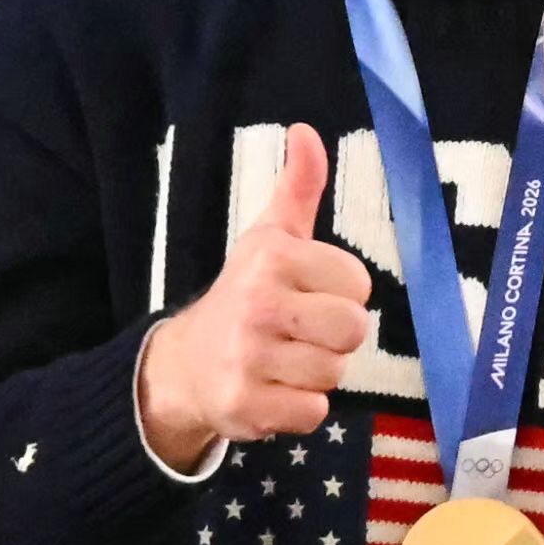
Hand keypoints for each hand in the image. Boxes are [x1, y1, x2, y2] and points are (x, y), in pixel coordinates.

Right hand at [132, 129, 369, 467]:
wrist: (185, 364)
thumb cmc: (245, 294)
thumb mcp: (269, 236)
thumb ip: (298, 186)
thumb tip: (307, 131)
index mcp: (271, 258)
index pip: (358, 284)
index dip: (341, 293)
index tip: (310, 293)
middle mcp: (257, 305)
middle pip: (353, 330)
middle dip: (335, 337)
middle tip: (303, 332)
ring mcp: (249, 359)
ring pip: (334, 373)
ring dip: (317, 373)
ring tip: (285, 360)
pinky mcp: (246, 406)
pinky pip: (313, 413)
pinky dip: (300, 408)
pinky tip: (274, 389)